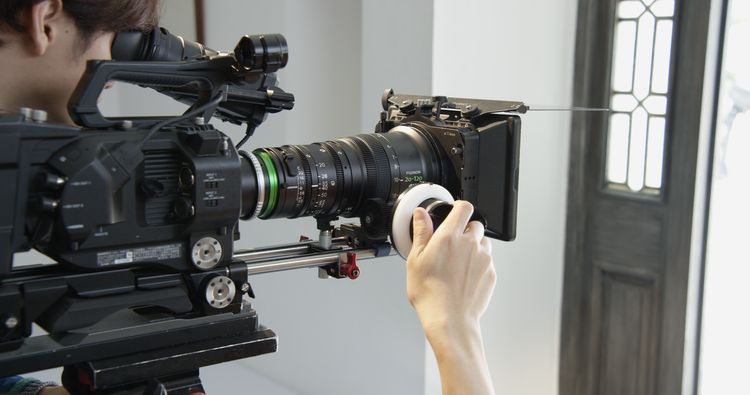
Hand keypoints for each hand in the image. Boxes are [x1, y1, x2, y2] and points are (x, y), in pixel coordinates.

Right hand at [406, 200, 496, 394]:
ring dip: (474, 246)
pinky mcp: (491, 273)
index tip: (454, 211)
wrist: (450, 320)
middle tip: (452, 244)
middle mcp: (470, 244)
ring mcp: (484, 259)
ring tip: (458, 262)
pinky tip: (464, 276)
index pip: (464, 207)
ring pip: (483, 242)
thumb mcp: (415, 260)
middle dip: (465, 230)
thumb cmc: (430, 294)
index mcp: (450, 237)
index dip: (459, 207)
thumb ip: (421, 232)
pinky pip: (487, 260)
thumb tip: (420, 215)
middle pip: (475, 224)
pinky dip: (479, 263)